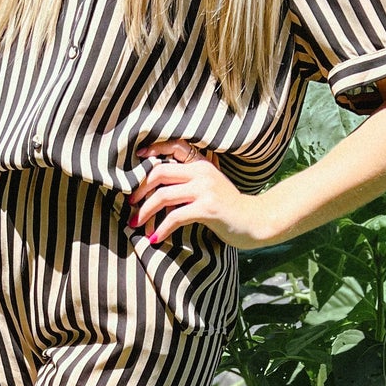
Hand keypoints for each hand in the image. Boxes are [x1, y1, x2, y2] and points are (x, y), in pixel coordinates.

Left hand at [128, 140, 276, 251]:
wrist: (255, 221)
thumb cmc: (229, 209)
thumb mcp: (210, 187)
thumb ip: (189, 183)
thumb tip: (157, 190)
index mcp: (201, 163)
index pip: (173, 147)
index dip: (152, 151)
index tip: (136, 161)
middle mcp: (202, 172)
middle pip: (159, 173)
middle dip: (139, 190)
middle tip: (130, 205)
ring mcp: (205, 189)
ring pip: (163, 196)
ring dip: (145, 212)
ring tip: (136, 224)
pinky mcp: (207, 208)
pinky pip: (175, 217)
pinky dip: (161, 229)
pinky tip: (155, 238)